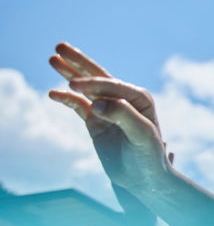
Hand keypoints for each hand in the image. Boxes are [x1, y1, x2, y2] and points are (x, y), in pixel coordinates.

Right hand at [48, 42, 171, 192]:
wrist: (144, 179)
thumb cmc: (149, 156)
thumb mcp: (142, 135)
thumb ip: (123, 115)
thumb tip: (97, 103)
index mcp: (138, 98)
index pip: (112, 85)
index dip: (93, 83)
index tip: (73, 84)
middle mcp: (123, 99)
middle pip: (98, 77)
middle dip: (79, 62)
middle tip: (59, 46)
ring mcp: (108, 109)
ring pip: (85, 88)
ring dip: (69, 73)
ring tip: (52, 57)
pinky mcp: (96, 121)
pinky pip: (78, 105)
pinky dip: (66, 99)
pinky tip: (53, 94)